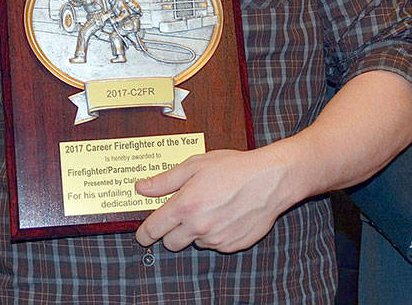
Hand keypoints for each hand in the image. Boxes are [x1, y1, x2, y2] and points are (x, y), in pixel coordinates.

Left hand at [132, 147, 293, 252]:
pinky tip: (226, 215)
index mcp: (184, 206)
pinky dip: (216, 234)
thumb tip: (141, 188)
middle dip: (172, 231)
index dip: (144, 234)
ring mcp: (216, 239)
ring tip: (212, 207)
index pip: (153, 230)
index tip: (143, 235)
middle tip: (183, 214)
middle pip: (171, 243)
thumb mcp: (194, 166)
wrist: (270, 180)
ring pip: (195, 242)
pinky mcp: (232, 245)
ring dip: (197, 231)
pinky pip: (215, 244)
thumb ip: (164, 180)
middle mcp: (198, 226)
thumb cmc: (233, 168)